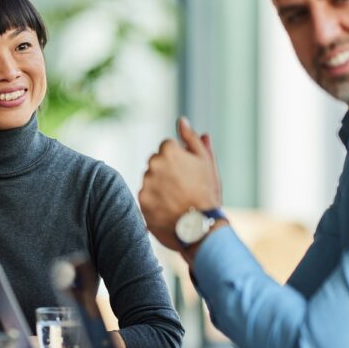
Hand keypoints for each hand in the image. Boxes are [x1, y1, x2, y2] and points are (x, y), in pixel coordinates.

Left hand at [138, 117, 222, 253]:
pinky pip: (146, 196)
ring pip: (151, 180)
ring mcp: (146, 182)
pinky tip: (169, 208)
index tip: (188, 174)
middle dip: (167, 172)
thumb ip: (191, 139)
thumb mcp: (205, 162)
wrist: (201, 227)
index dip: (180, 161)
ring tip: (177, 200)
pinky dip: (155, 201)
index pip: (167, 148)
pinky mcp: (141, 200)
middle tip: (183, 188)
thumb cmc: (207, 192)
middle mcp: (153, 164)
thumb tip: (181, 121)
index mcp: (168, 150)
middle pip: (156, 163)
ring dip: (160, 186)